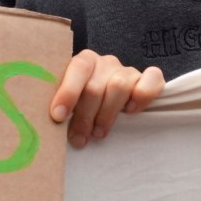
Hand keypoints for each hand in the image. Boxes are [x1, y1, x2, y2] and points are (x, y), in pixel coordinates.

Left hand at [49, 49, 164, 147]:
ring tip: (98, 133)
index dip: (68, 92)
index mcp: (85, 61)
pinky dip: (141, 96)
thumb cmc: (85, 106)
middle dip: (84, 116)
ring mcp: (127, 70)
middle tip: (79, 138)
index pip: (78, 68)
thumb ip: (63, 107)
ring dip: (107, 114)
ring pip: (119, 86)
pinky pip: (151, 80)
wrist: (109, 101)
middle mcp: (106, 62)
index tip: (58, 116)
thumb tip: (49, 123)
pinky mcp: (149, 79)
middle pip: (95, 86)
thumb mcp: (71, 104)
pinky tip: (130, 111)